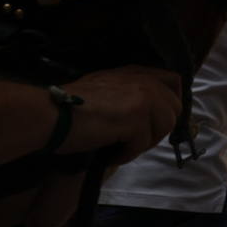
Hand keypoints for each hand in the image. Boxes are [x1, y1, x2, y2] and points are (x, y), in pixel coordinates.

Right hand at [12, 66, 181, 226]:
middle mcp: (145, 81)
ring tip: (119, 147)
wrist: (51, 113)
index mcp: (137, 72)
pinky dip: (126, 154)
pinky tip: (109, 153)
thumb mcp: (105, 86)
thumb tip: (146, 113)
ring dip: (142, 143)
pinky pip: (142, 144)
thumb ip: (129, 92)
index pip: (174, 82)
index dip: (171, 103)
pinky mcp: (137, 118)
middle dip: (157, 129)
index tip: (156, 121)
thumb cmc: (71, 104)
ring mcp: (144, 98)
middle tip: (133, 140)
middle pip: (174, 110)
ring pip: (163, 128)